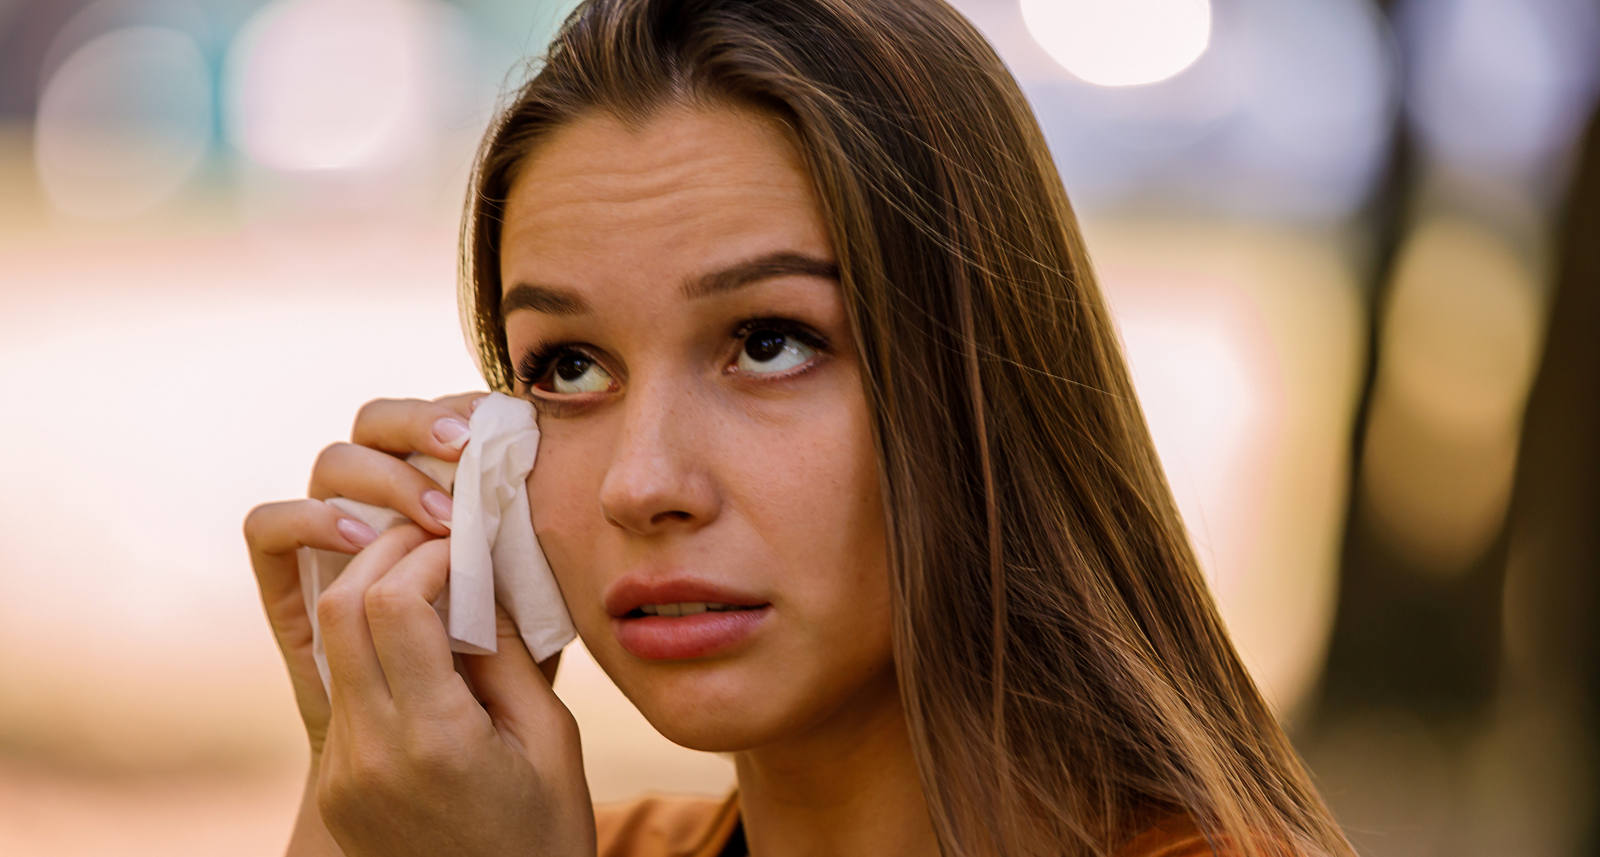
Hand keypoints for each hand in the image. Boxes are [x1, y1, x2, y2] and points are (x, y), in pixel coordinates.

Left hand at [242, 393, 577, 854]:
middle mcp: (371, 754)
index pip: (390, 604)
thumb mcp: (552, 739)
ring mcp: (344, 772)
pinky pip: (343, 688)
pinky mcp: (337, 783)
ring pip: (332, 644)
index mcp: (433, 741)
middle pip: (339, 610)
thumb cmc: (546, 835)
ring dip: (375, 596)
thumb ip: (509, 656)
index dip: (425, 555)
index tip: (465, 546)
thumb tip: (475, 582)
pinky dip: (376, 647)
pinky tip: (423, 646)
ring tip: (433, 587)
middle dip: (385, 556)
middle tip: (436, 543)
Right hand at [243, 392, 514, 759]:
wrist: (444, 771)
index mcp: (442, 495)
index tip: (512, 427)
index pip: (440, 418)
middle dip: (421, 424)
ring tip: (439, 519)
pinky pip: (268, 530)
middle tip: (470, 455)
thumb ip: (525, 555)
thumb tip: (538, 492)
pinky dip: (308, 518)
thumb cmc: (506, 690)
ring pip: (333, 464)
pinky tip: (362, 539)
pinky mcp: (290, 588)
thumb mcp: (535, 617)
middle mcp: (382, 506)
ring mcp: (332, 540)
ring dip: (386, 476)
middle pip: (377, 422)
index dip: (464, 408)